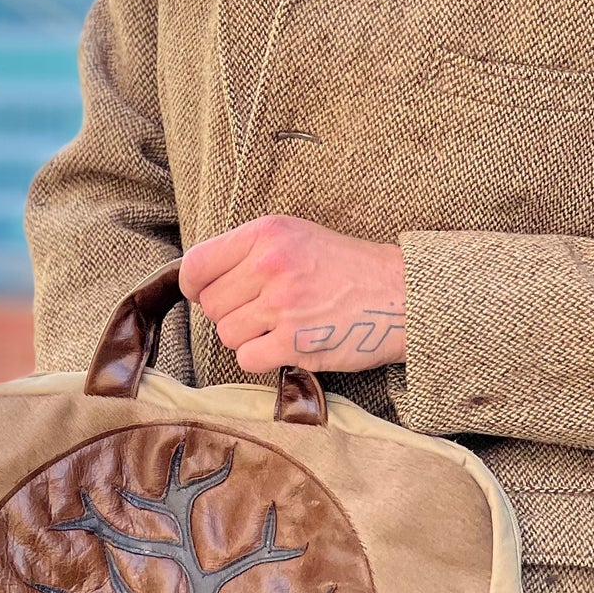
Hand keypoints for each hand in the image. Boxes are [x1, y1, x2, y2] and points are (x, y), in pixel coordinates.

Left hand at [178, 215, 406, 373]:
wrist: (399, 294)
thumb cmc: (346, 267)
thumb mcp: (296, 237)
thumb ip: (250, 251)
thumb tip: (200, 279)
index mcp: (267, 233)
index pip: (197, 263)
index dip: (193, 285)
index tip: (202, 293)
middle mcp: (271, 265)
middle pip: (211, 305)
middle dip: (231, 313)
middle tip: (263, 311)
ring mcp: (283, 304)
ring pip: (227, 334)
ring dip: (247, 337)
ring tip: (280, 325)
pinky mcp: (296, 342)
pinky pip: (247, 359)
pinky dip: (262, 357)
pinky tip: (286, 344)